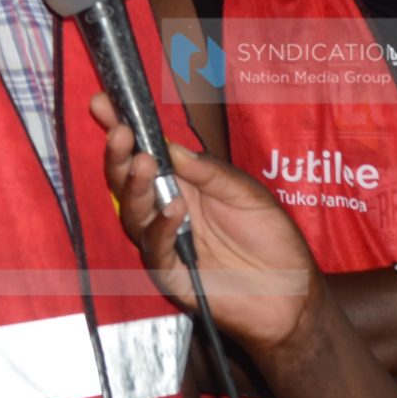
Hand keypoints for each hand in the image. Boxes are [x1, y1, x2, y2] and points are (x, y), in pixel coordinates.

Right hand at [91, 92, 319, 351]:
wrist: (292, 294)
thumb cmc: (271, 239)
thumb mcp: (246, 193)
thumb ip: (208, 171)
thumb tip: (170, 146)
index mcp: (182, 184)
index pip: (145, 152)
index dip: (123, 128)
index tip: (104, 103)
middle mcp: (166, 209)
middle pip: (128, 181)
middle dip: (118, 155)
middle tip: (120, 132)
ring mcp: (165, 242)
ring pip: (133, 213)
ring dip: (134, 187)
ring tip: (142, 163)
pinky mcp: (172, 274)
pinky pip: (157, 248)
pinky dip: (162, 227)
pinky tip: (174, 208)